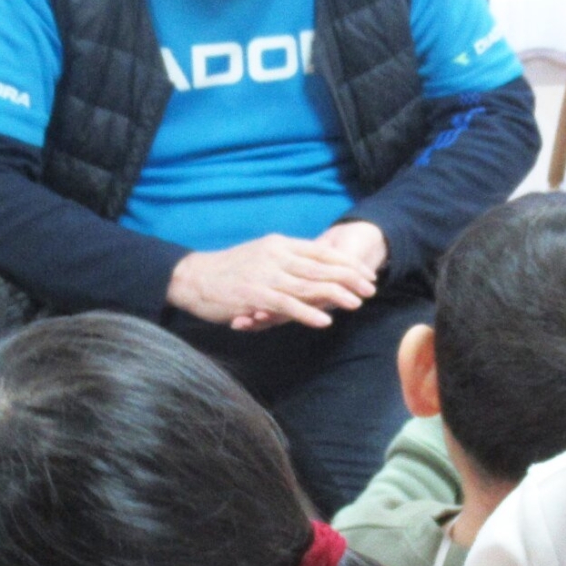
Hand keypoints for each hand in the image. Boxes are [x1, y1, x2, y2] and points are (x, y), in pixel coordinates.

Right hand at [167, 233, 378, 331]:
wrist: (194, 277)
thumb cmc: (227, 271)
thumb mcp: (260, 255)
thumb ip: (284, 259)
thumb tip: (308, 265)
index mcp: (279, 245)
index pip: (321, 251)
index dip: (346, 263)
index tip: (366, 273)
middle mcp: (276, 256)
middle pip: (320, 267)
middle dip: (349, 278)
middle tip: (371, 288)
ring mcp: (266, 275)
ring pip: (308, 285)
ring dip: (335, 295)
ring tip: (357, 303)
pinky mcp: (255, 295)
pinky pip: (287, 305)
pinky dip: (307, 312)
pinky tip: (325, 320)